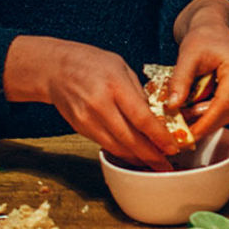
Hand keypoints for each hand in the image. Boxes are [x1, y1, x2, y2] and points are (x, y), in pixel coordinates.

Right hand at [5, 36, 177, 170]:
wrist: (56, 68)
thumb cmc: (93, 63)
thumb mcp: (122, 67)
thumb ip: (138, 93)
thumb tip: (157, 117)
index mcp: (115, 85)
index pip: (141, 117)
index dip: (158, 136)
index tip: (172, 146)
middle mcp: (100, 104)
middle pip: (129, 138)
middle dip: (150, 155)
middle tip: (166, 165)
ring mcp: (87, 119)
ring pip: (117, 146)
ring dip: (137, 159)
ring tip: (153, 165)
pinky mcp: (80, 128)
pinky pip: (105, 144)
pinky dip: (121, 152)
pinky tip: (133, 156)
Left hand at [171, 4, 228, 142]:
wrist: (212, 29)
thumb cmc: (203, 37)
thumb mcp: (187, 55)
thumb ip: (181, 80)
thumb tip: (173, 106)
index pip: (224, 103)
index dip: (206, 122)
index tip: (189, 135)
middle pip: (228, 112)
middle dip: (204, 123)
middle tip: (180, 131)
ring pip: (228, 113)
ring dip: (206, 119)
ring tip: (183, 119)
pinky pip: (227, 108)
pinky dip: (209, 113)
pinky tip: (193, 112)